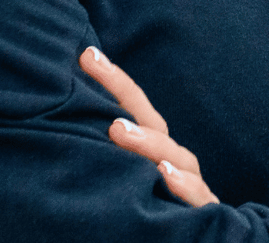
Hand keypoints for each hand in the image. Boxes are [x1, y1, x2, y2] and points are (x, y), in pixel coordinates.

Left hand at [79, 46, 218, 206]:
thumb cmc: (149, 206)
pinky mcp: (203, 214)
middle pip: (152, 124)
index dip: (112, 80)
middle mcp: (172, 160)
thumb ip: (107, 146)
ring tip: (118, 130)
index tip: (87, 55)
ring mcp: (190, 184)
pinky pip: (197, 199)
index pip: (133, 106)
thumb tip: (64, 115)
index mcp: (153, 147)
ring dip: (147, 142)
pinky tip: (166, 175)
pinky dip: (184, 186)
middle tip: (92, 74)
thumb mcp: (126, 173)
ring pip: (174, 157)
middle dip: (124, 98)